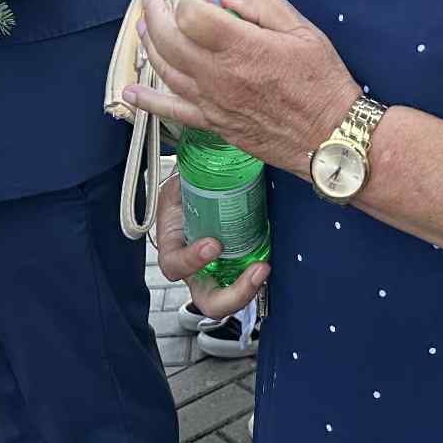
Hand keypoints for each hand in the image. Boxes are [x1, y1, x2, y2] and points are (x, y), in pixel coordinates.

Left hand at [125, 0, 356, 174]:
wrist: (330, 137)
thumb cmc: (322, 82)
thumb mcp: (304, 31)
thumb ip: (263, 6)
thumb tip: (229, 1)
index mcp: (242, 47)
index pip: (191, 15)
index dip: (192, 1)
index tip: (205, 1)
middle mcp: (218, 75)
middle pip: (169, 39)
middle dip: (156, 15)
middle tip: (154, 2)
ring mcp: (211, 102)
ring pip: (165, 70)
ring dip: (148, 45)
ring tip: (142, 28)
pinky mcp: (212, 123)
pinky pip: (172, 111)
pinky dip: (147, 101)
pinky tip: (130, 93)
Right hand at [153, 172, 271, 319]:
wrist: (205, 183)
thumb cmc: (191, 181)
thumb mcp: (182, 176)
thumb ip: (188, 172)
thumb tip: (209, 143)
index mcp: (174, 243)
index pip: (173, 265)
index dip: (191, 261)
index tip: (213, 244)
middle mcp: (195, 266)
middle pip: (208, 300)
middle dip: (232, 295)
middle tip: (256, 270)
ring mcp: (218, 271)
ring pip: (230, 299)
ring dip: (249, 290)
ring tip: (264, 267)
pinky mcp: (238, 267)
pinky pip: (247, 280)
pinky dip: (260, 278)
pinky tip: (269, 262)